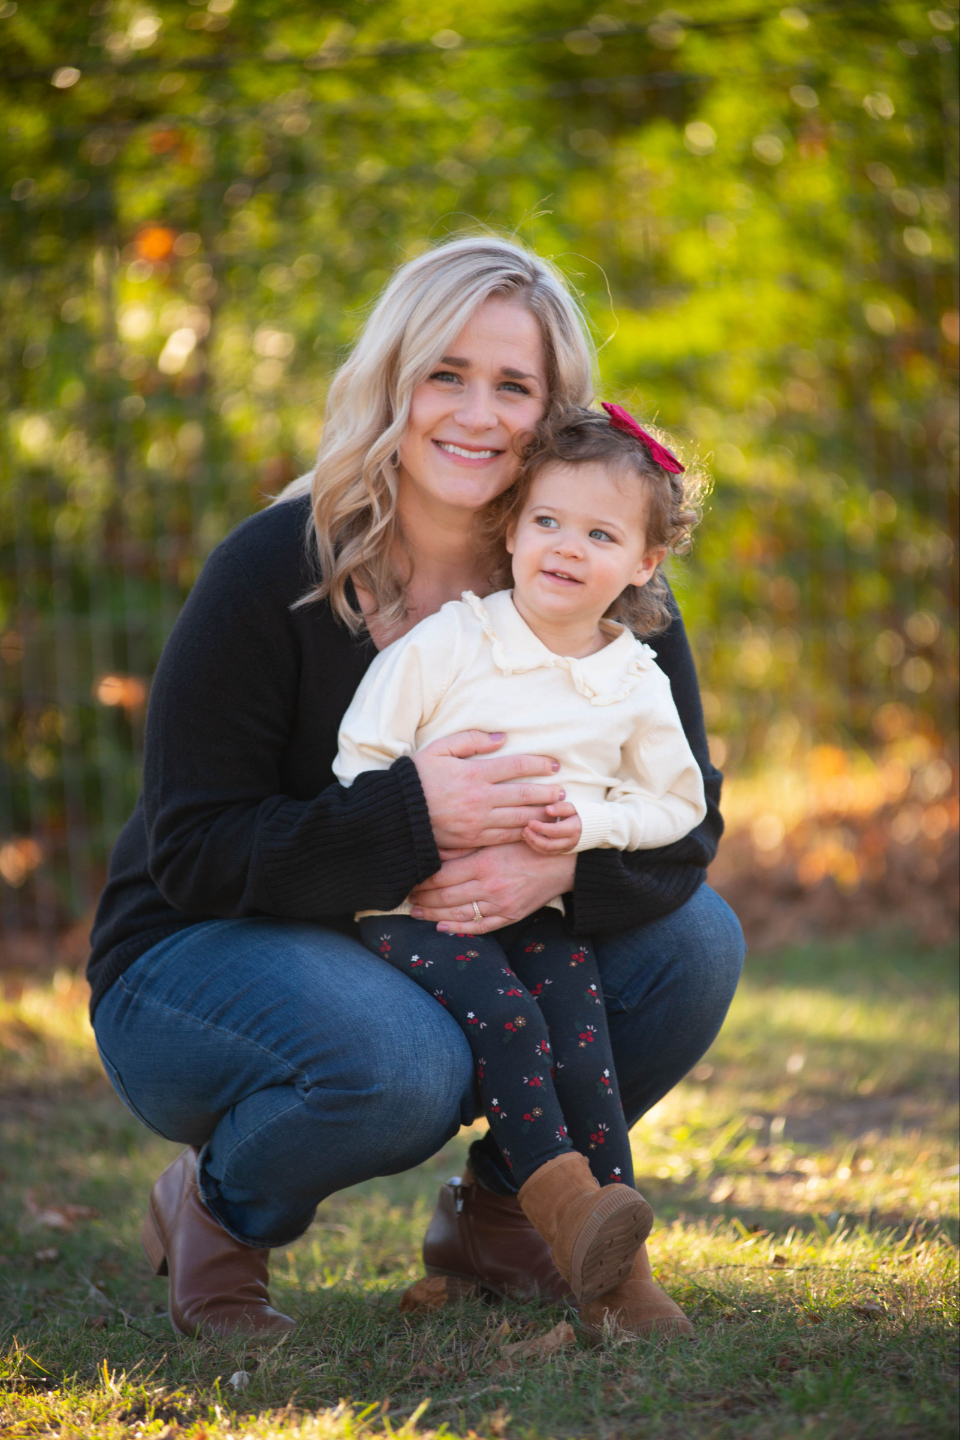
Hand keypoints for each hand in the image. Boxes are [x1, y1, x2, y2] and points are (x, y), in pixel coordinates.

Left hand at [409, 842, 576, 934]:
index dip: (422, 881)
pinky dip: (458, 929)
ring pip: (459, 914)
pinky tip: (441, 927)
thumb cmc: (527, 845)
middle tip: (408, 897)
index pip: (442, 877)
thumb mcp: (495, 839)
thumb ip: (466, 847)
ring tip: (416, 912)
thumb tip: (434, 850)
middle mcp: (490, 887)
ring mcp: (501, 905)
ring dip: (433, 915)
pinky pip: (479, 927)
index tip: (410, 880)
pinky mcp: (510, 917)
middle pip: (446, 897)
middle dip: (423, 899)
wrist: (561, 863)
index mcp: (484, 864)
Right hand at [412, 730, 566, 849]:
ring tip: (557, 811)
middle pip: (524, 795)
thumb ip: (470, 740)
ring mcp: (478, 821)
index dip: (539, 765)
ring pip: (519, 818)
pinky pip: (505, 837)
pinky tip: (535, 829)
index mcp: (474, 773)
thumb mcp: (439, 749)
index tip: (553, 765)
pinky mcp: (473, 839)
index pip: (517, 766)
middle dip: (548, 793)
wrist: (397, 814)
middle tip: (564, 792)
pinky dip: (523, 833)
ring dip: (541, 814)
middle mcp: (480, 798)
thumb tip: (501, 737)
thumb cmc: (417, 778)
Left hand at [522, 800, 581, 854]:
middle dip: (533, 838)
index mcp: (573, 829)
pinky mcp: (562, 851)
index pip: (554, 831)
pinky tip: (530, 838)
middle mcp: (570, 841)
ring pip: (547, 851)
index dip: (540, 827)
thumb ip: (561, 807)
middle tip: (525, 829)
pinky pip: (548, 853)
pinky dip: (537, 847)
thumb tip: (547, 809)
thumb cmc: (580, 814)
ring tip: (525, 833)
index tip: (530, 822)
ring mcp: (566, 848)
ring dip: (533, 843)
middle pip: (549, 845)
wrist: (592, 827)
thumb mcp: (573, 807)